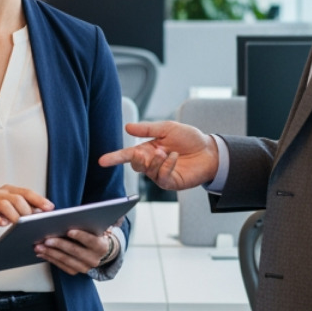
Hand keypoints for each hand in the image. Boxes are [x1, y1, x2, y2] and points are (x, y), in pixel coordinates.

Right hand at [0, 185, 53, 235]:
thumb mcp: (9, 209)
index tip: (50, 208)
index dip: (39, 200)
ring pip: (4, 204)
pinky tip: (3, 224)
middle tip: (32, 222)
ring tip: (19, 224)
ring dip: (14, 215)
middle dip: (27, 210)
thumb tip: (42, 214)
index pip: (27, 192)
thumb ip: (23, 209)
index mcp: (9, 191)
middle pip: (17, 198)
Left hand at [35, 227, 113, 275]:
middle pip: (75, 251)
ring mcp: (85, 267)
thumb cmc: (92, 234)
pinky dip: (50, 259)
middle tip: (46, 239)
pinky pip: (61, 266)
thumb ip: (83, 223)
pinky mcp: (76, 271)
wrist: (97, 251)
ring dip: (51, 253)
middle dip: (59, 244)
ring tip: (39, 247)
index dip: (80, 236)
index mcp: (101, 246)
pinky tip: (42, 253)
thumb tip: (64, 219)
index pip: (91, 240)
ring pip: (66, 260)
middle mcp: (94, 259)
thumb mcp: (92, 228)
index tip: (69, 231)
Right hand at [97, 121, 219, 191]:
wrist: (209, 150)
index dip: (114, 158)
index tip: (102, 161)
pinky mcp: (171, 182)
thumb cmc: (189, 139)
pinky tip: (174, 157)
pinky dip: (166, 166)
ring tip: (167, 151)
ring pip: (148, 171)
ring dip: (156, 161)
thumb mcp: (167, 128)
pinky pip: (161, 178)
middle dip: (137, 159)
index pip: (127, 155)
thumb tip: (127, 127)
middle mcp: (152, 163)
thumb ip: (147, 129)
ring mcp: (160, 174)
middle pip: (135, 165)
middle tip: (146, 151)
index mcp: (148, 150)